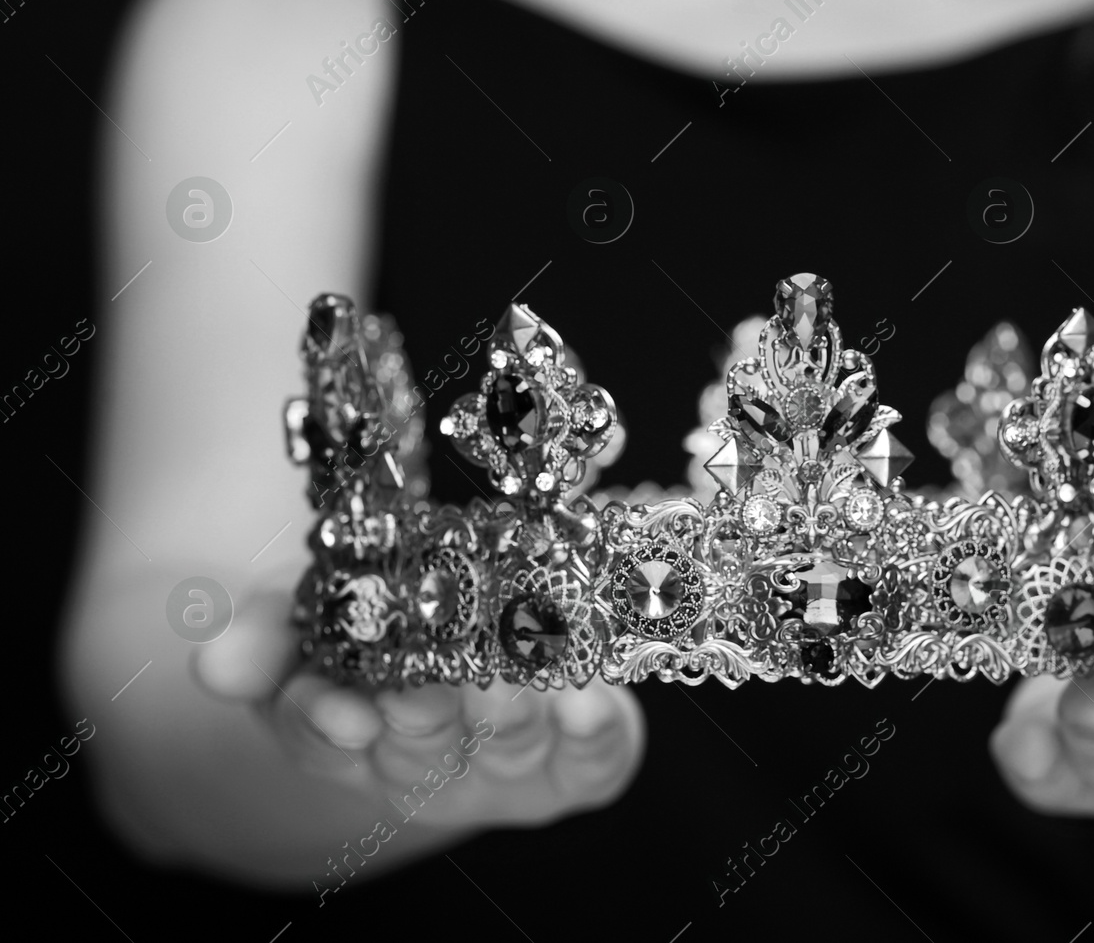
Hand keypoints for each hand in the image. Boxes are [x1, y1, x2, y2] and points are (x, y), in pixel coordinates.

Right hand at [192, 585, 644, 827]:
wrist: (493, 632)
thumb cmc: (390, 621)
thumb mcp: (316, 611)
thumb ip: (266, 633)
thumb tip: (212, 665)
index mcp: (353, 735)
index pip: (322, 739)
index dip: (325, 725)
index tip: (336, 707)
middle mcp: (432, 765)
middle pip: (421, 756)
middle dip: (423, 725)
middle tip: (425, 692)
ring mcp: (512, 767)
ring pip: (509, 754)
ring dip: (508, 721)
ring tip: (508, 685)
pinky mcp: (586, 756)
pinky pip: (596, 760)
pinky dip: (593, 734)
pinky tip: (587, 701)